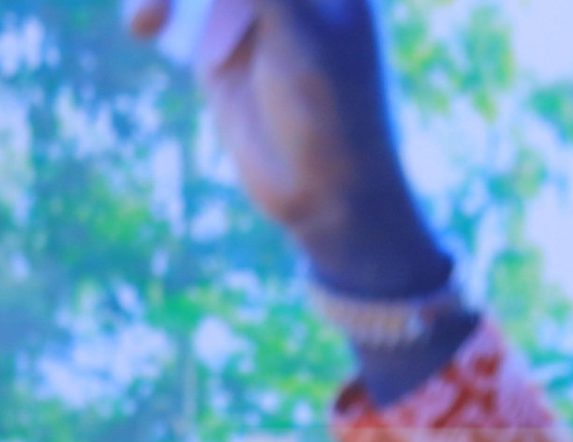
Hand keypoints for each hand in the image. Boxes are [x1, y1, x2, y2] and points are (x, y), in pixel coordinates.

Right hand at [125, 0, 449, 295]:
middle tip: (168, 10)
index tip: (230, 20)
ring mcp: (252, 10)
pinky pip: (173, 4)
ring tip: (151, 18)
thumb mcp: (296, 34)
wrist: (329, 197)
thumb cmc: (333, 116)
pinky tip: (147, 28)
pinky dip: (152, 6)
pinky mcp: (219, 42)